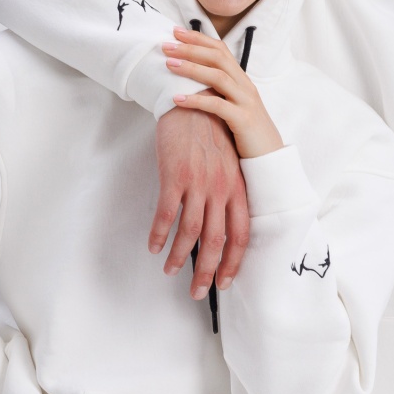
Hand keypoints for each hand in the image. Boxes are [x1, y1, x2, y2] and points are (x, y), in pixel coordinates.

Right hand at [150, 105, 249, 298]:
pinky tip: (153, 246)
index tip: (224, 283)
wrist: (194, 100)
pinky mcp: (174, 176)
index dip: (233, 263)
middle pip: (215, 242)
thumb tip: (220, 225)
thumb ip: (228, 194)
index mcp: (237, 189)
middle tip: (197, 292)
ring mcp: (198, 184)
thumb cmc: (211, 134)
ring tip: (169, 271)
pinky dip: (159, 234)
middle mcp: (221, 190)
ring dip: (178, 257)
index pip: (240, 236)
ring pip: (189, 233)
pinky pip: (166, 214)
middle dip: (206, 273)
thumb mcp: (229, 165)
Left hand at [165, 27, 283, 160]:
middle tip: (166, 45)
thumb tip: (190, 81)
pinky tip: (177, 99)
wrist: (269, 156)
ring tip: (169, 64)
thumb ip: (217, 91)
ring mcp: (246, 101)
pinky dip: (196, 100)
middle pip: (218, 58)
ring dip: (191, 68)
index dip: (198, 38)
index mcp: (241, 79)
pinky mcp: (243, 120)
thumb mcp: (232, 105)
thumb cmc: (246, 131)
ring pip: (218, 77)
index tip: (175, 31)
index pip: (220, 50)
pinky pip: (217, 106)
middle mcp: (245, 86)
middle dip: (191, 48)